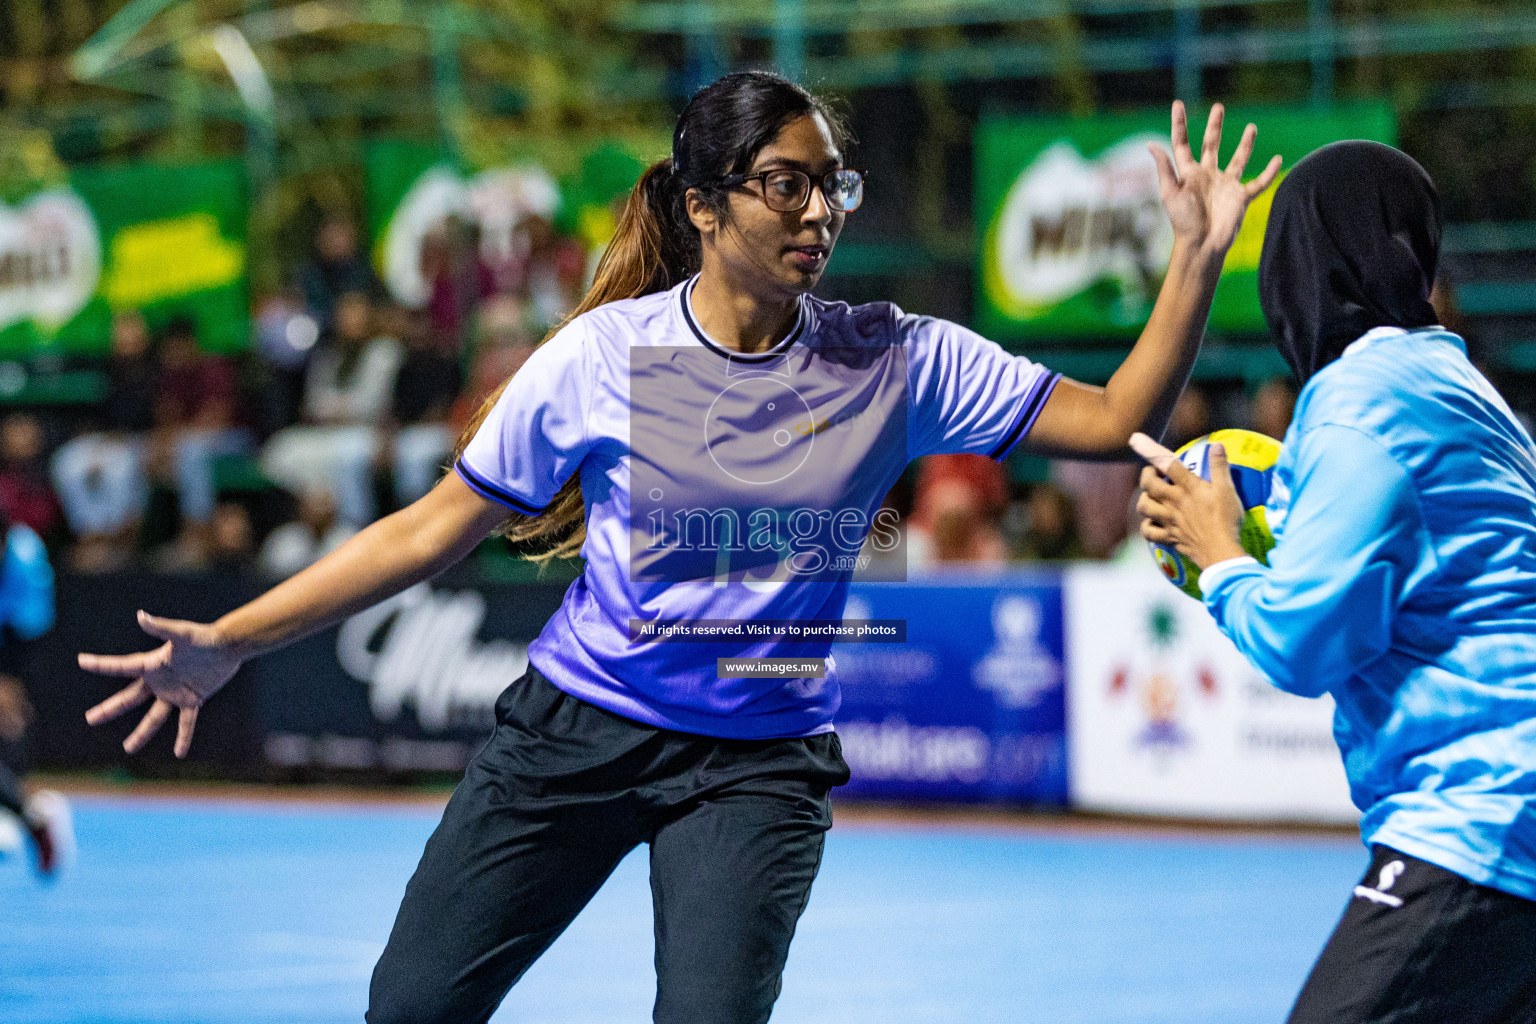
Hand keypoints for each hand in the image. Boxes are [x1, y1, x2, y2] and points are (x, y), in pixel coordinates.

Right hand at [80, 611, 242, 757]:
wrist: (228, 646)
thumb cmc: (204, 637)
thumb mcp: (182, 633)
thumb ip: (161, 627)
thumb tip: (141, 615)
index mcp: (153, 665)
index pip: (121, 666)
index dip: (102, 664)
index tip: (81, 660)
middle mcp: (159, 681)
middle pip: (130, 699)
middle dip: (110, 709)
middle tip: (90, 718)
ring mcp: (175, 692)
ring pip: (154, 717)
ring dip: (142, 733)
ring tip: (128, 748)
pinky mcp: (193, 699)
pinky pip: (186, 722)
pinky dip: (183, 737)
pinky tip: (179, 753)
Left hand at [1130, 432, 1246, 569]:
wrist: (1220, 551)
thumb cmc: (1226, 519)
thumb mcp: (1227, 490)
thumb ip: (1220, 466)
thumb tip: (1216, 444)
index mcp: (1188, 488)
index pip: (1167, 464)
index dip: (1152, 451)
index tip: (1137, 441)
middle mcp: (1173, 502)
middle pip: (1149, 485)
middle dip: (1146, 475)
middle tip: (1152, 473)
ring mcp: (1169, 520)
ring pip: (1144, 507)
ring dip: (1144, 499)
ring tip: (1150, 496)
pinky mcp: (1169, 537)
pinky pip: (1148, 532)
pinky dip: (1146, 526)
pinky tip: (1152, 523)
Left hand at [1149, 101, 1281, 255]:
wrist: (1202, 245)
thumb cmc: (1183, 223)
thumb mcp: (1170, 194)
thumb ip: (1165, 169)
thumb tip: (1151, 145)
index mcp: (1188, 174)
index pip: (1182, 143)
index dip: (1179, 124)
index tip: (1177, 103)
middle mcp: (1207, 175)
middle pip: (1212, 145)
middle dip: (1215, 126)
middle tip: (1218, 106)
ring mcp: (1225, 185)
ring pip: (1238, 159)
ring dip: (1246, 144)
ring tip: (1252, 127)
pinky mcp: (1241, 197)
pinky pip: (1259, 182)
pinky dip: (1269, 172)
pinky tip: (1278, 159)